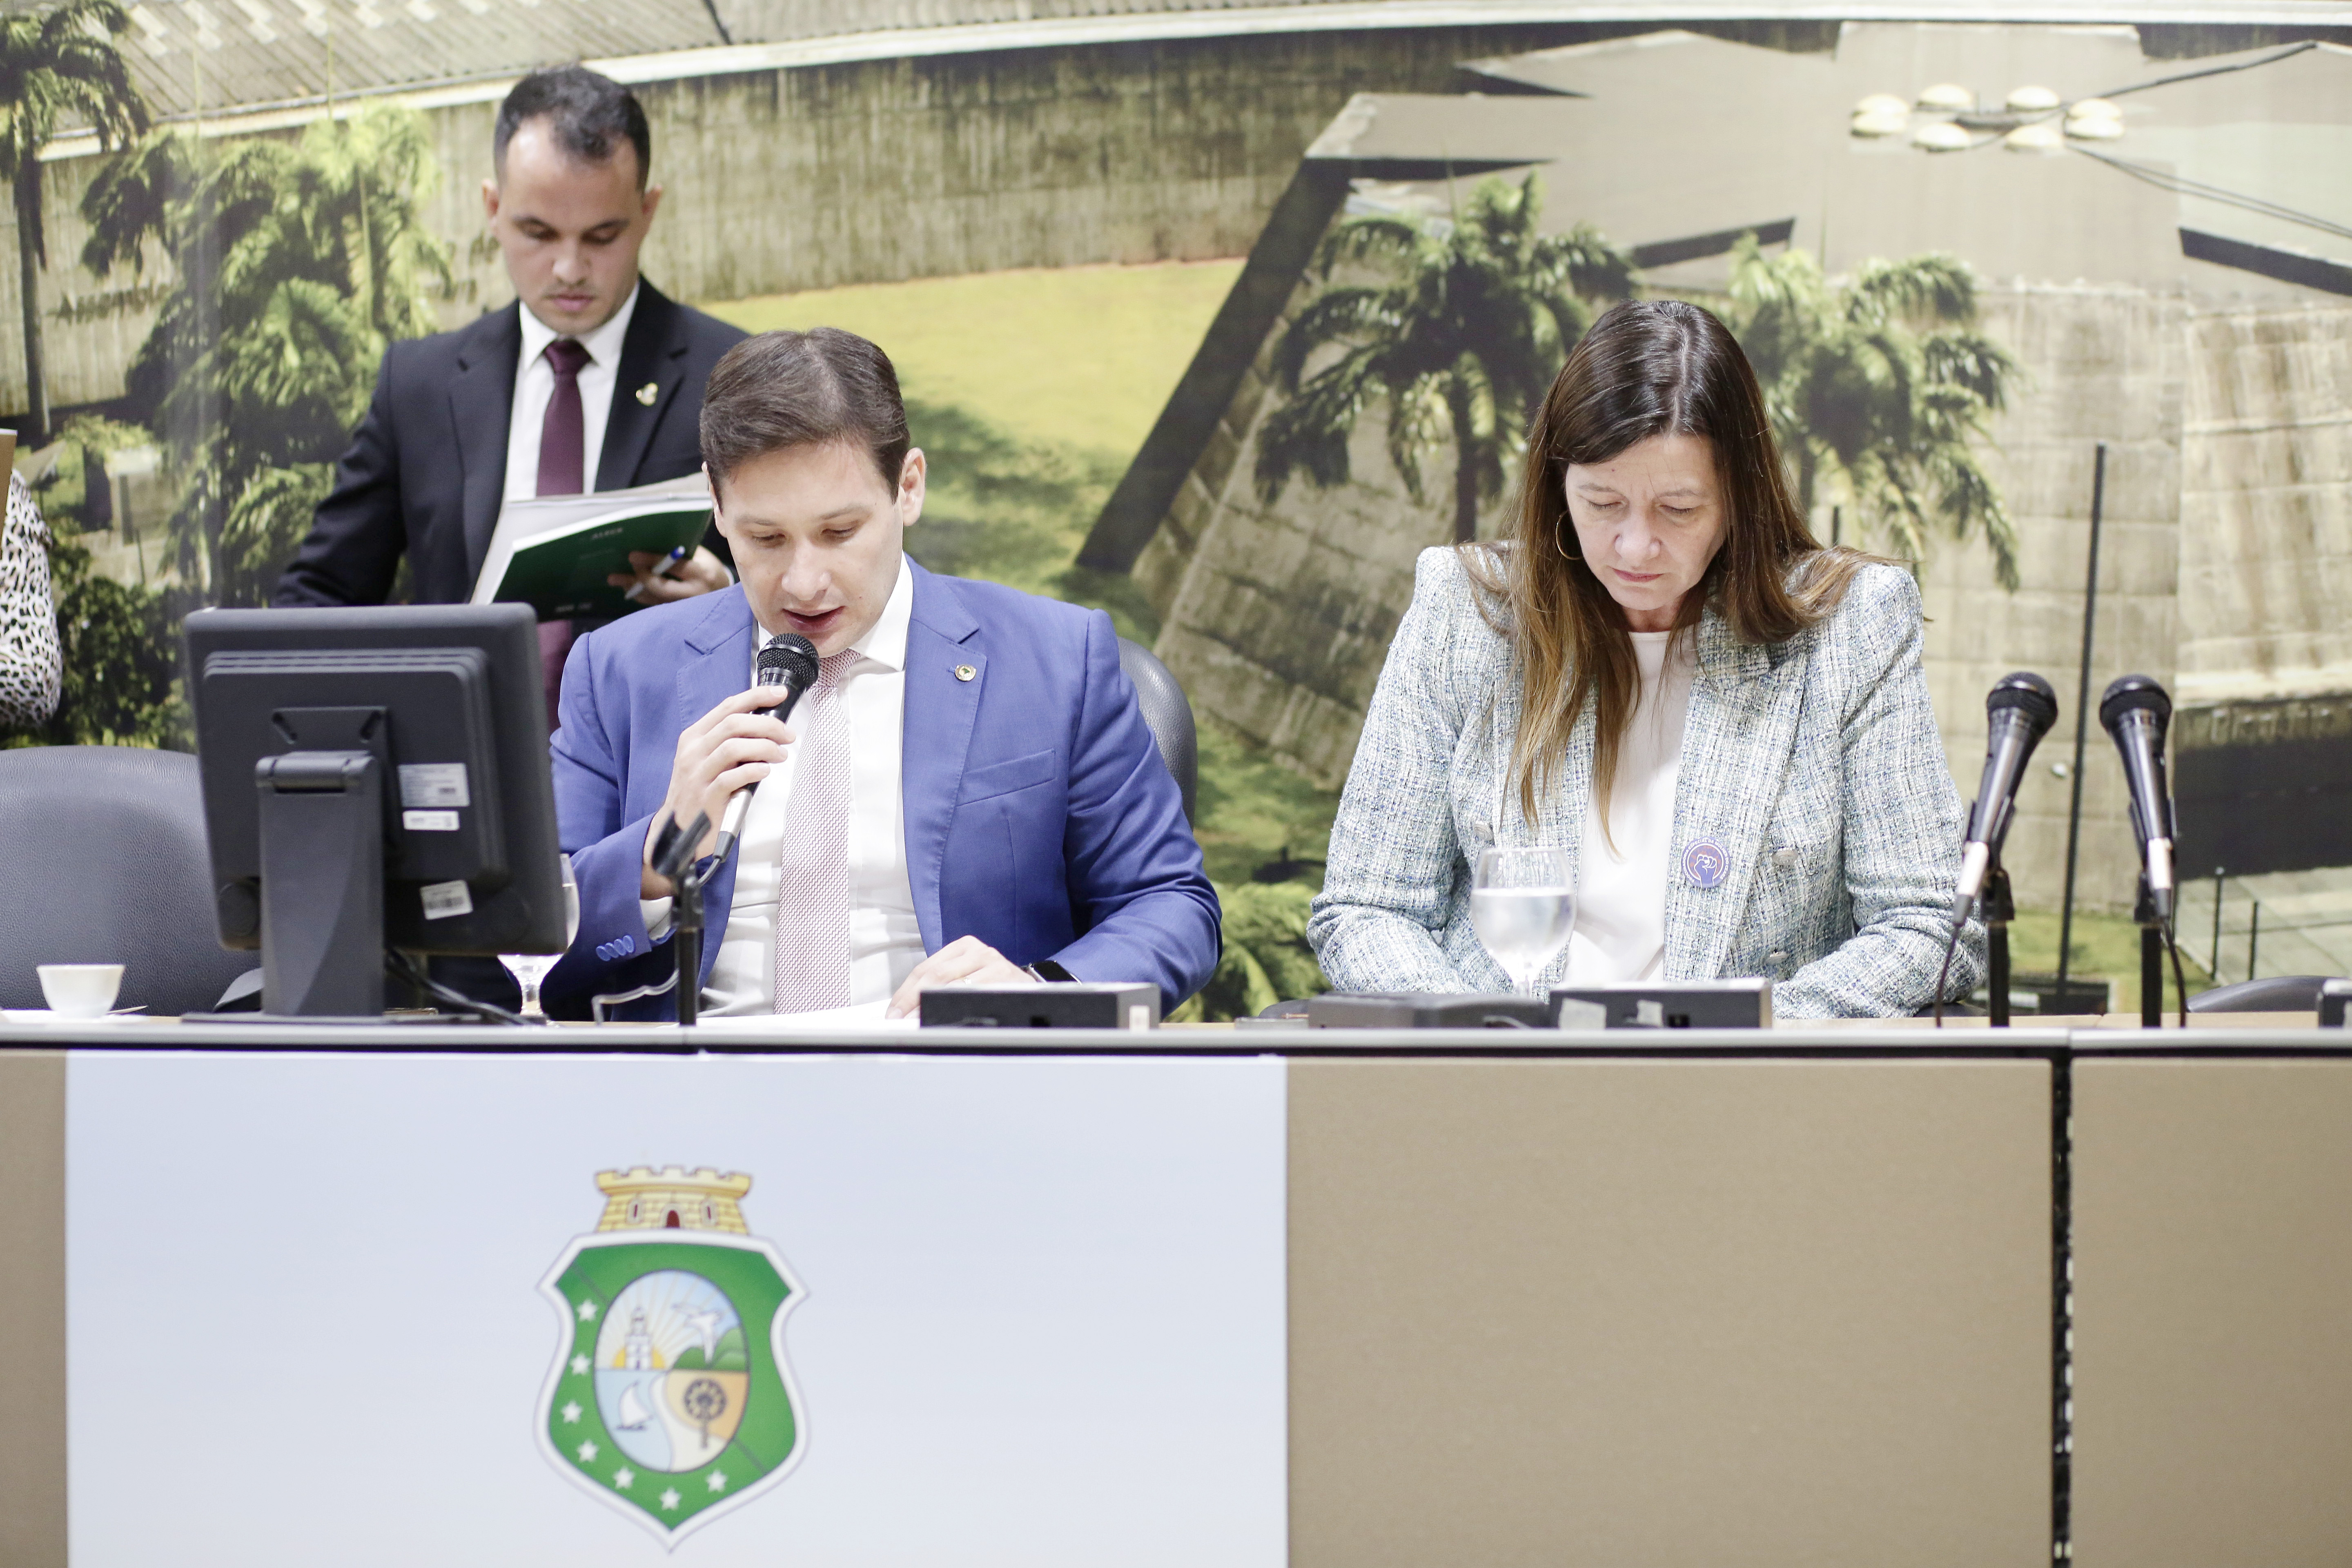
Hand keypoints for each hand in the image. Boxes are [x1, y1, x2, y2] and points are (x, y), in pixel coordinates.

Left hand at [610, 546, 731, 603]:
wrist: (722, 590)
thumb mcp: (700, 555)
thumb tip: (649, 542)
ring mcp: (686, 606)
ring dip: (633, 588)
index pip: (675, 566)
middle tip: (623, 568)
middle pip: (662, 588)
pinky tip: (627, 587)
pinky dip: (640, 595)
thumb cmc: (707, 566)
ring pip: (655, 598)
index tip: (632, 555)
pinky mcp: (679, 612)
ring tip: (615, 579)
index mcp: (702, 574)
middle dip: (640, 577)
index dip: (653, 560)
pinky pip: (656, 605)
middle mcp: (695, 593)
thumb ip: (680, 551)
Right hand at [641, 685, 793, 896]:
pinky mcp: (705, 797)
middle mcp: (693, 752)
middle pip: (734, 723)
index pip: (727, 707)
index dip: (756, 696)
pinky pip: (731, 777)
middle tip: (788, 734)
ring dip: (764, 747)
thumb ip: (730, 743)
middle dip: (767, 724)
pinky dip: (753, 771)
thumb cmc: (699, 794)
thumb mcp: (708, 762)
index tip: (779, 694)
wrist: (676, 831)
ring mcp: (697, 774)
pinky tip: (765, 771)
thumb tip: (766, 727)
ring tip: (781, 754)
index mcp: (694, 737)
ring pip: (733, 746)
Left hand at [886, 936, 1035, 1019]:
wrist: (1030, 989)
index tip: (893, 1013)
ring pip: (954, 985)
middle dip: (914, 1000)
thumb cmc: (993, 986)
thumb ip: (942, 985)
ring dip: (932, 1006)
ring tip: (917, 1023)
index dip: (905, 992)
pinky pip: (975, 995)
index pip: (925, 968)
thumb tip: (906, 1010)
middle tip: (900, 1021)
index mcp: (964, 946)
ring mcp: (993, 963)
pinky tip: (946, 1018)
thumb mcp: (967, 977)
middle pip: (936, 975)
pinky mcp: (1005, 978)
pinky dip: (957, 1008)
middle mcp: (978, 951)